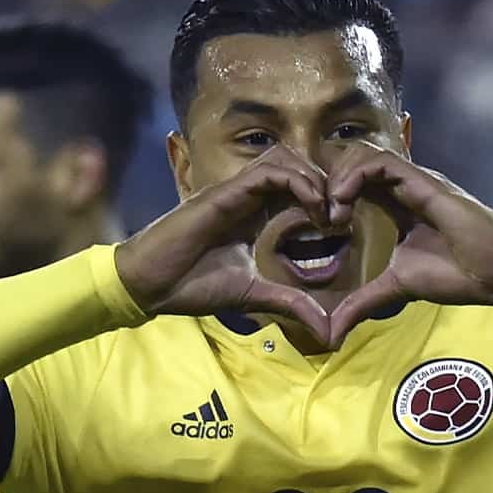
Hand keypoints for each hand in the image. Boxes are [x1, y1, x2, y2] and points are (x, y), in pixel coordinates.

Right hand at [115, 145, 330, 342]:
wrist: (150, 285)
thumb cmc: (192, 286)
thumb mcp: (255, 296)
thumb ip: (290, 304)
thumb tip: (327, 332)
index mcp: (256, 216)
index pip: (297, 189)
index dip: (325, 200)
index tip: (343, 228)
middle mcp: (248, 197)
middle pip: (296, 166)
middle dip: (326, 183)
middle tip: (341, 215)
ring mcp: (236, 191)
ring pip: (285, 160)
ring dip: (314, 178)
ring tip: (328, 209)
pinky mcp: (225, 191)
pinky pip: (268, 171)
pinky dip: (297, 182)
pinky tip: (312, 207)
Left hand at [327, 141, 492, 346]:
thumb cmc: (453, 275)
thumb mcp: (395, 288)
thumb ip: (362, 303)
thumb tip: (331, 333)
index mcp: (394, 205)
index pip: (353, 182)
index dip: (330, 195)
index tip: (321, 226)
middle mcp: (401, 187)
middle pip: (353, 161)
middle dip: (327, 183)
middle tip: (321, 216)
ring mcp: (413, 181)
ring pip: (364, 154)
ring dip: (338, 178)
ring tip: (332, 211)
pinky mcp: (423, 181)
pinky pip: (382, 161)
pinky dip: (355, 176)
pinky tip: (344, 203)